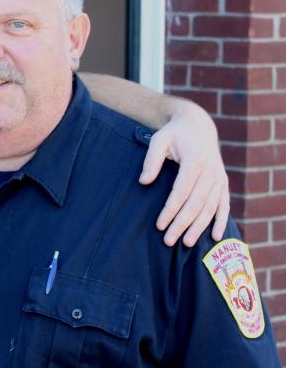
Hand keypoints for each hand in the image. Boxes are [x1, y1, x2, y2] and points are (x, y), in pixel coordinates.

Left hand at [138, 102, 228, 246]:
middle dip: (182, 224)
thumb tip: (144, 182)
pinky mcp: (223, 182)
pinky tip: (214, 236)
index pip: (181, 192)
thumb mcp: (159, 140)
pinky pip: (224, 204)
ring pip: (210, 207)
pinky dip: (220, 221)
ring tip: (186, 243)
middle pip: (196, 203)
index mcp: (195, 161)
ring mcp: (219, 177)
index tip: (159, 225)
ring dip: (199, 227)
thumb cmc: (174, 134)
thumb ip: (151, 160)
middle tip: (169, 241)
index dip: (171, 210)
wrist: (198, 125)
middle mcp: (211, 171)